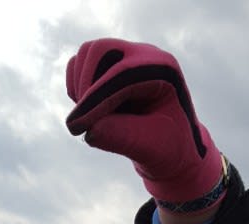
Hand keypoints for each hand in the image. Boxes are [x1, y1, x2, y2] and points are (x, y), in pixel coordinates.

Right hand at [65, 38, 224, 209]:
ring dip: (79, 86)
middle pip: (99, 50)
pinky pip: (80, 66)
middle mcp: (143, 56)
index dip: (96, 98)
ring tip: (89, 119)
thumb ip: (124, 138)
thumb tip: (90, 132)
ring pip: (86, 55)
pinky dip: (76, 86)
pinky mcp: (110, 68)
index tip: (78, 127)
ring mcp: (125, 59)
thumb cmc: (167, 149)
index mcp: (163, 70)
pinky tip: (88, 111)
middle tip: (81, 124)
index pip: (123, 73)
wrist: (172, 148)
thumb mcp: (151, 148)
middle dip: (86, 85)